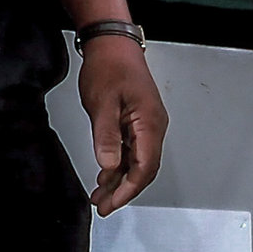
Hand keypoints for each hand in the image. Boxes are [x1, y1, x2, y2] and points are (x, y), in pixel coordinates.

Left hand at [77, 35, 166, 213]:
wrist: (113, 44)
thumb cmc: (109, 68)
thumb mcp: (102, 103)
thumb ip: (106, 136)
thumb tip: (108, 166)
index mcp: (149, 124)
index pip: (144, 167)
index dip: (128, 190)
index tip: (110, 204)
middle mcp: (154, 128)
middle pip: (144, 169)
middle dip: (124, 191)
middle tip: (102, 206)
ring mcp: (147, 126)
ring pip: (137, 162)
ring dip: (119, 181)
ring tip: (99, 196)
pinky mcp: (138, 123)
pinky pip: (131, 151)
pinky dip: (118, 166)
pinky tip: (105, 175)